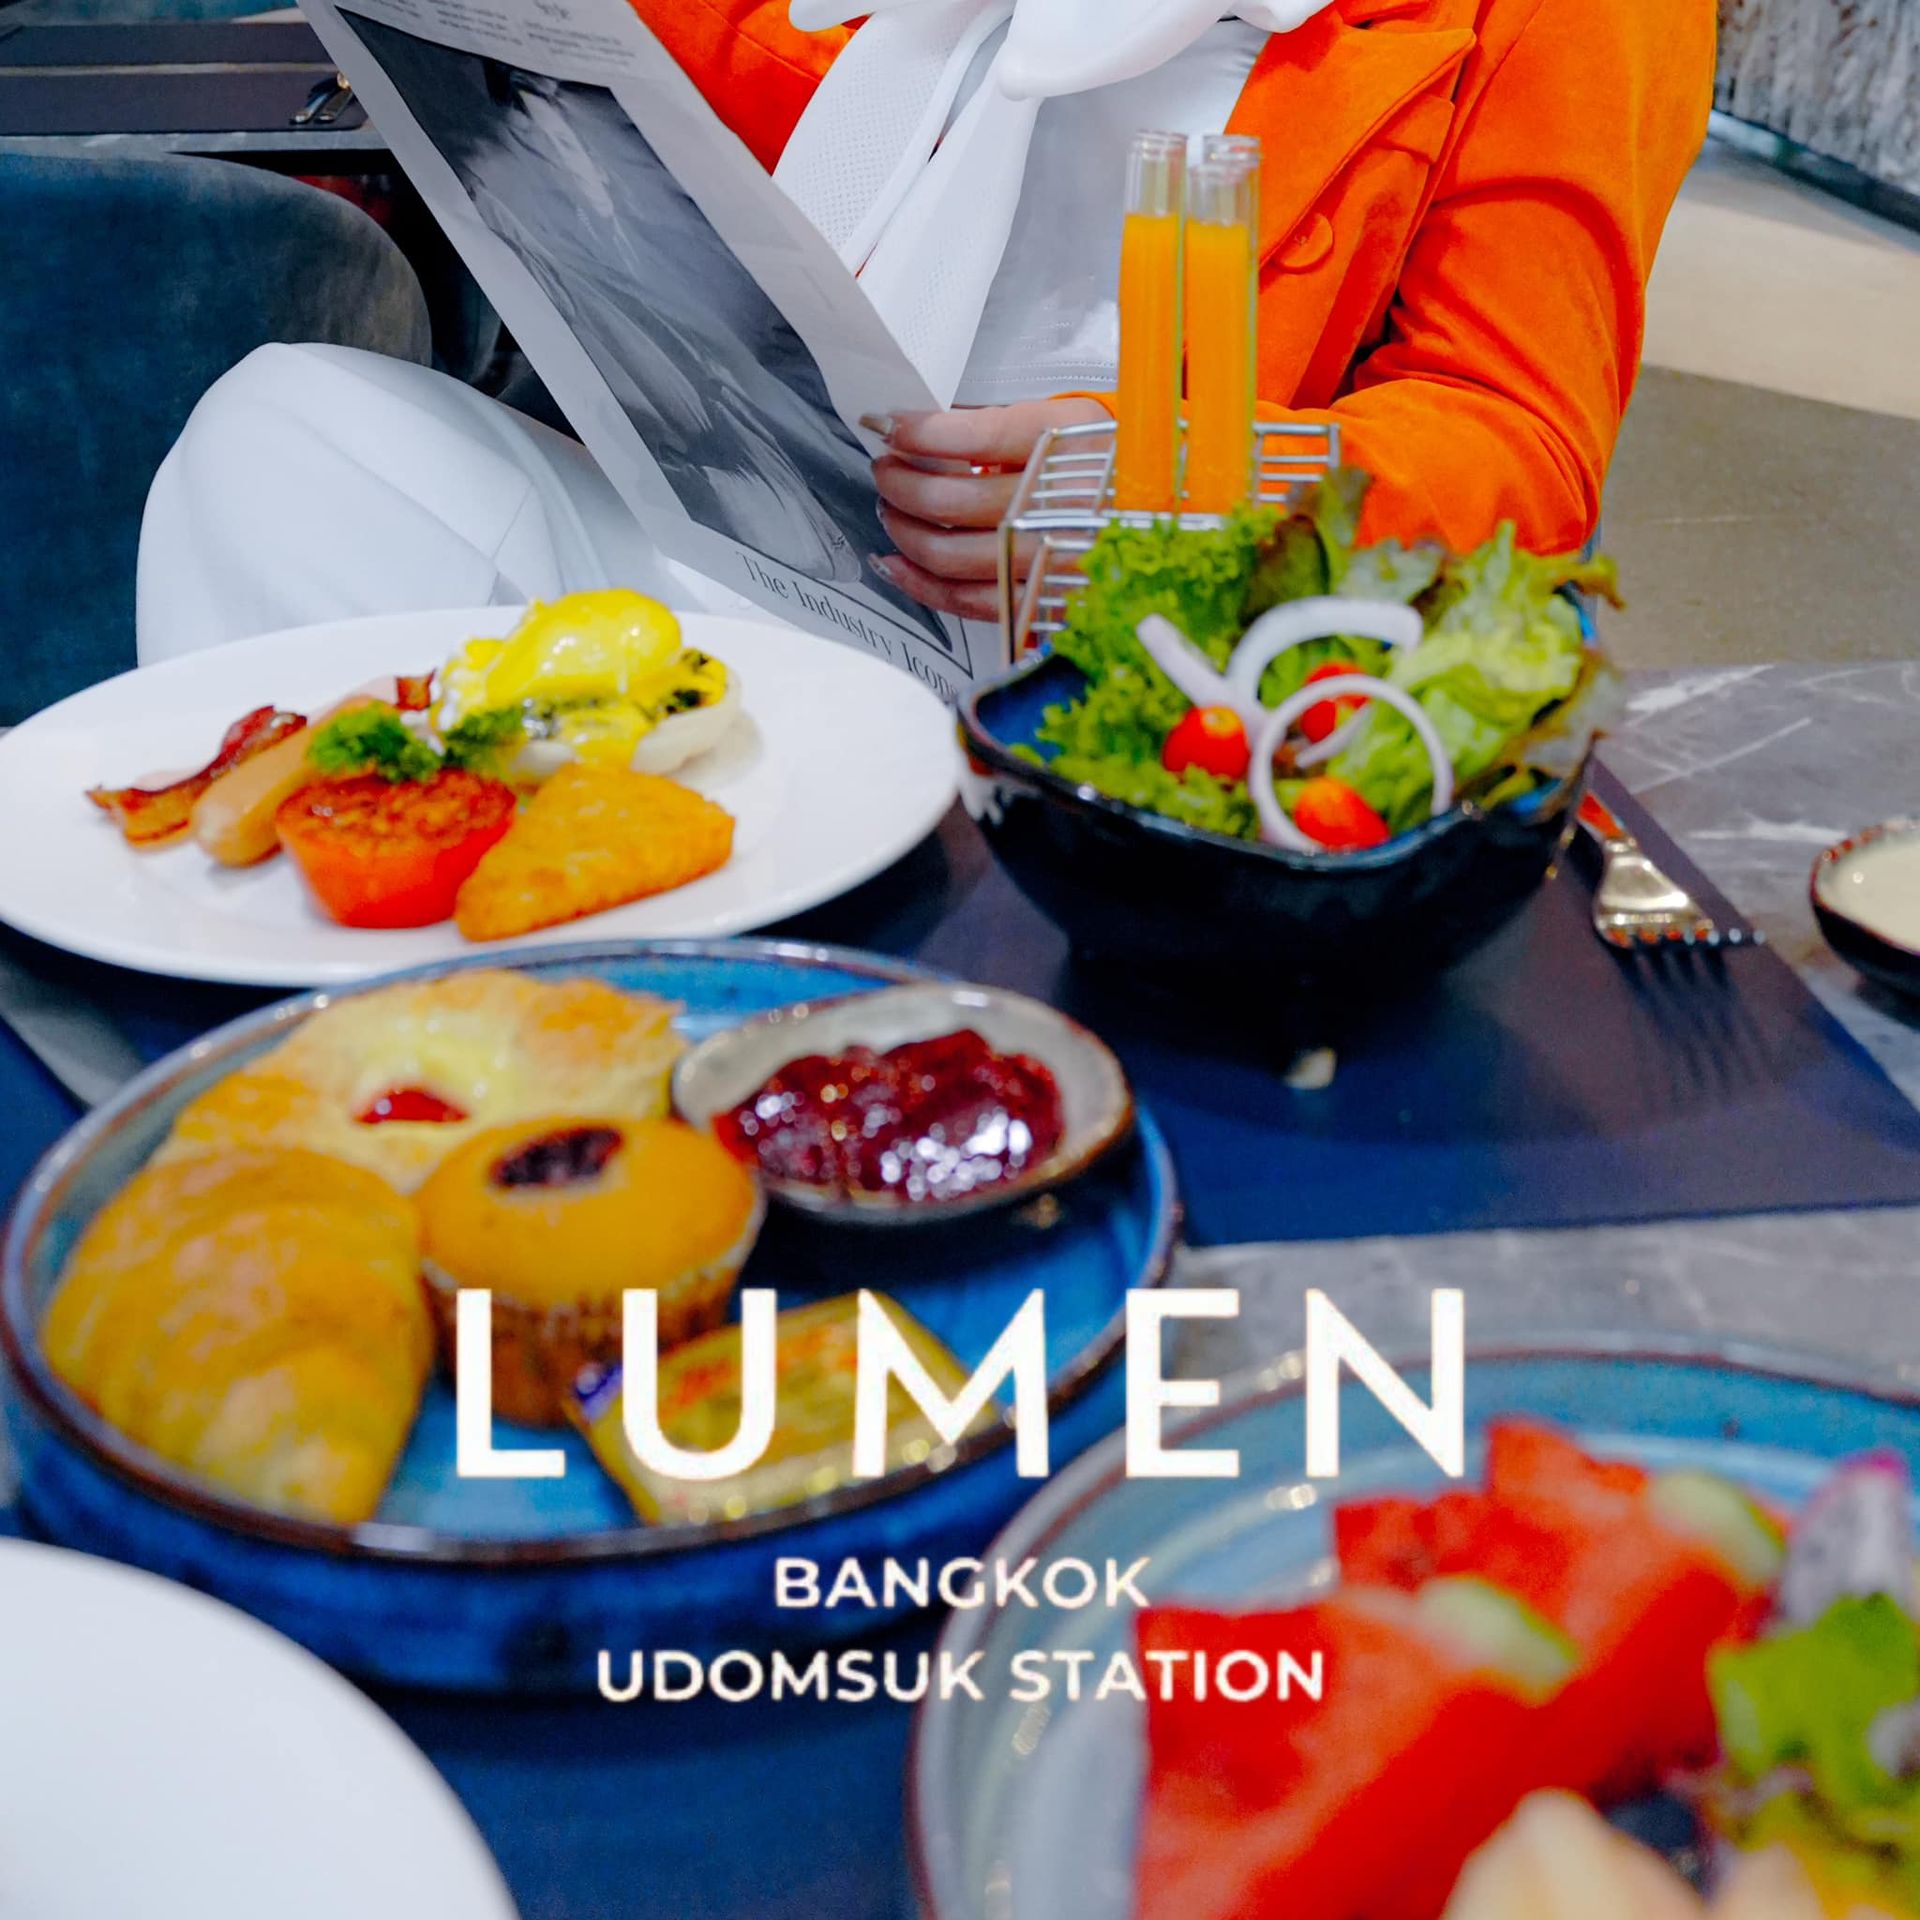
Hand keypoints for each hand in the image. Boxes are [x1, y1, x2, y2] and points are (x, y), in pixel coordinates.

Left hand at [866, 396, 1110, 619]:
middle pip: (950, 501)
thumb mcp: (1080, 419)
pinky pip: (966, 600)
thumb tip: (935, 432)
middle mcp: (1057, 506)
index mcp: (1068, 446)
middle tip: (885, 469)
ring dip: (903, 530)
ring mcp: (1049, 560)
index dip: (918, 432)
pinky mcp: (1042, 601)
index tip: (886, 425)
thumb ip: (1010, 424)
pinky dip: (920, 582)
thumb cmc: (1123, 466)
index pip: (972, 436)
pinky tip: (896, 562)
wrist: (1176, 519)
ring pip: (948, 554)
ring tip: (891, 508)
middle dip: (900, 483)